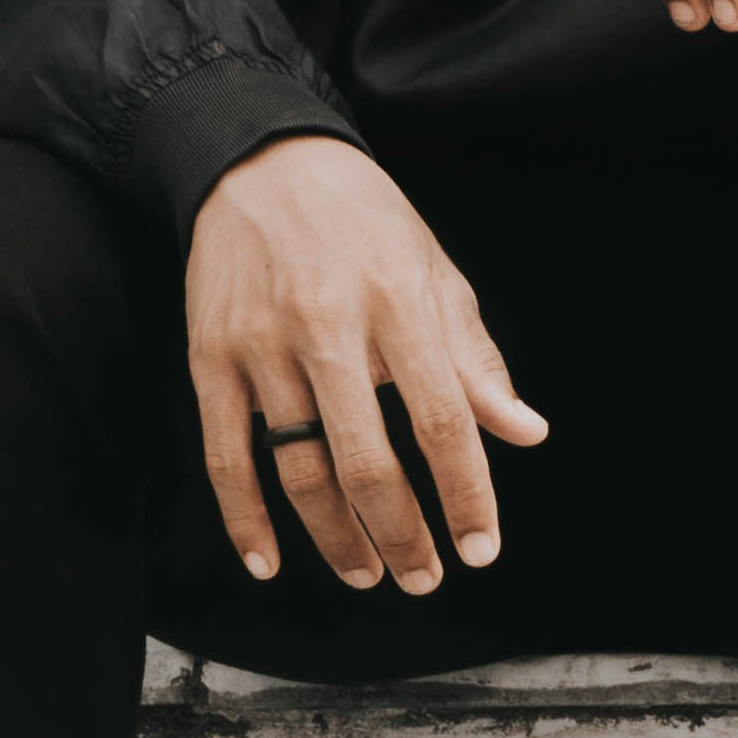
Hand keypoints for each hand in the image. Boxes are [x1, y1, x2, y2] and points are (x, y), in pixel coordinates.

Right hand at [187, 136, 546, 594]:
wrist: (262, 160)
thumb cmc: (365, 221)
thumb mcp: (435, 273)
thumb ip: (476, 361)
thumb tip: (526, 433)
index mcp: (398, 302)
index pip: (443, 422)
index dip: (466, 496)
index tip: (481, 550)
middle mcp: (327, 326)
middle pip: (366, 463)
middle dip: (402, 536)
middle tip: (423, 577)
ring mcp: (261, 344)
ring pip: (298, 470)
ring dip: (336, 538)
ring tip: (367, 573)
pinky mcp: (210, 356)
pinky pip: (225, 457)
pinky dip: (245, 520)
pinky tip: (269, 562)